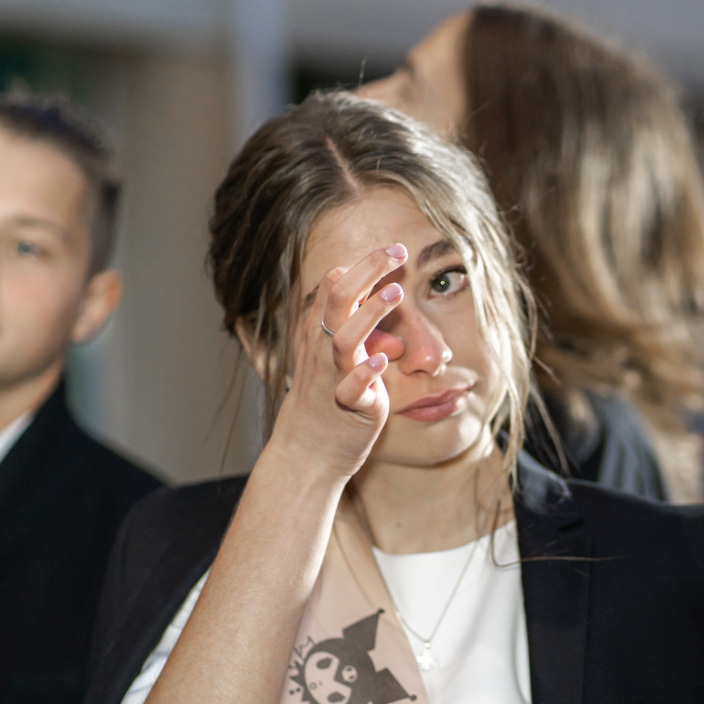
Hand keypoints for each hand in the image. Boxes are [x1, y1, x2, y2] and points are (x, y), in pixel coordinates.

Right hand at [267, 242, 406, 478]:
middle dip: (368, 271)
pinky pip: (352, 387)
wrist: (306, 454)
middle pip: (339, 298)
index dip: (364, 264)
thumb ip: (356, 324)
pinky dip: (364, 373)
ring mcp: (333, 377)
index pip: (336, 286)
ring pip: (344, 337)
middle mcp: (323, 350)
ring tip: (396, 292)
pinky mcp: (347, 407)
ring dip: (370, 313)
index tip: (394, 249)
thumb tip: (375, 293)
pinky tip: (381, 360)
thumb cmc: (326, 401)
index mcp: (320, 333)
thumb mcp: (336, 355)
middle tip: (397, 251)